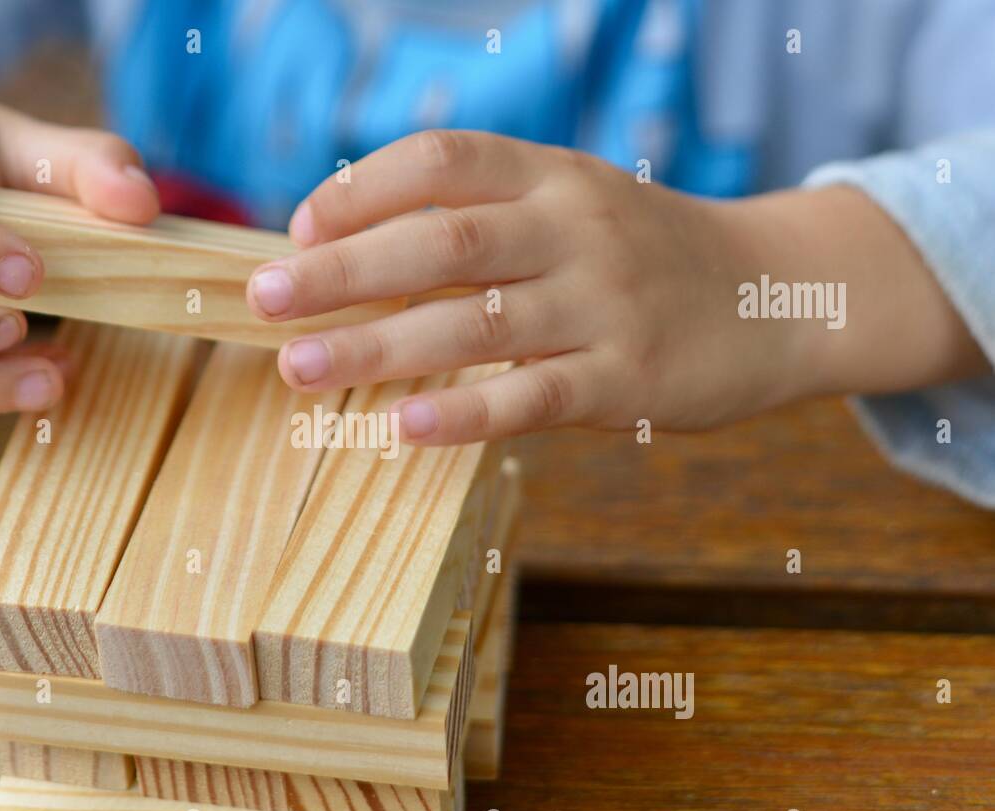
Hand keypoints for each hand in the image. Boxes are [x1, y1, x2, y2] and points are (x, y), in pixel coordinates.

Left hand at [246, 130, 819, 443]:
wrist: (774, 296)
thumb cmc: (640, 255)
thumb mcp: (570, 206)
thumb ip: (481, 219)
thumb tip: (347, 249)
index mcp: (552, 175)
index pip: (444, 158)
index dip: (362, 190)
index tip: (297, 227)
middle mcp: (575, 227)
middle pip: (443, 238)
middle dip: (343, 269)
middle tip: (264, 297)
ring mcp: (605, 304)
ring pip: (475, 321)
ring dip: (378, 345)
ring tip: (300, 368)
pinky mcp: (630, 379)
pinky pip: (533, 396)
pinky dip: (464, 411)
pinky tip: (402, 424)